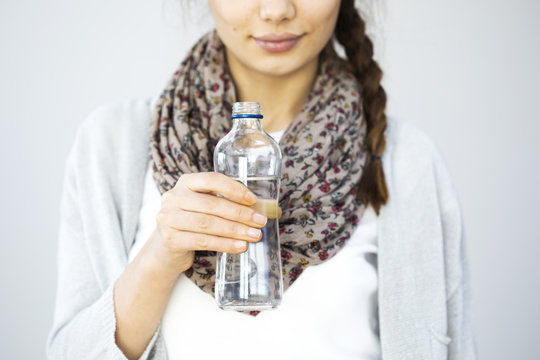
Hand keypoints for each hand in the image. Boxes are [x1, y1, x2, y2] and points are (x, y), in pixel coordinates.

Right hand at [147, 172, 268, 275]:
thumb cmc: (194, 223)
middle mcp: (174, 197)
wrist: (166, 249)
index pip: (211, 179)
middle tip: (260, 222)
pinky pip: (202, 241)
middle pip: (211, 204)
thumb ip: (233, 204)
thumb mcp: (207, 208)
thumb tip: (272, 209)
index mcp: (186, 182)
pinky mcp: (170, 239)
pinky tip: (239, 246)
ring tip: (254, 236)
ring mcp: (168, 218)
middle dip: (240, 214)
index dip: (233, 189)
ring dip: (235, 230)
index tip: (253, 200)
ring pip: (207, 223)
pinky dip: (224, 244)